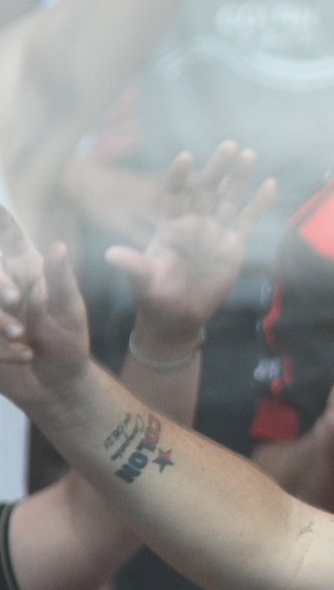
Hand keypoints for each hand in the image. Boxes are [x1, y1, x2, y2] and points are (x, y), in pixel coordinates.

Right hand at [0, 207, 91, 407]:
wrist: (55, 384)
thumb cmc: (69, 342)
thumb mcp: (70, 312)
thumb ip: (61, 280)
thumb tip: (58, 247)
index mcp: (22, 267)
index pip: (7, 234)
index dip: (1, 219)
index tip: (0, 205)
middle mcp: (0, 281)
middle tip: (16, 305)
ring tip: (24, 341)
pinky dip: (0, 349)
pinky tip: (21, 356)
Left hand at [106, 141, 275, 339]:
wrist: (179, 316)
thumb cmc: (155, 297)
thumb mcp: (143, 282)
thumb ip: (133, 265)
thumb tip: (111, 255)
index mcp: (168, 226)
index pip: (174, 194)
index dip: (180, 177)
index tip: (187, 158)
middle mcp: (192, 224)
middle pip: (205, 190)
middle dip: (217, 169)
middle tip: (229, 146)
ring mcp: (214, 233)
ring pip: (228, 200)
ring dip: (239, 178)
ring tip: (249, 155)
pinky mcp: (233, 246)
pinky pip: (247, 221)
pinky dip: (259, 204)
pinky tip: (270, 184)